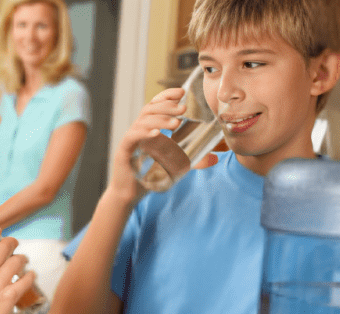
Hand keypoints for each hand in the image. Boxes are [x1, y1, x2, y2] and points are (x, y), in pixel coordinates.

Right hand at [109, 88, 185, 202]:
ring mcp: (130, 140)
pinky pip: (133, 136)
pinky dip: (145, 132)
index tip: (182, 92)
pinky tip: (157, 133)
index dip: (167, 96)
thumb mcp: (175, 165)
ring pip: (143, 121)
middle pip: (150, 109)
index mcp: (148, 129)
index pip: (156, 105)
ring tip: (177, 122)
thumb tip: (216, 158)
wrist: (129, 195)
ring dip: (161, 119)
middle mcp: (138, 130)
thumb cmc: (149, 179)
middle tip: (184, 109)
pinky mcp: (124, 151)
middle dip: (167, 106)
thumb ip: (194, 160)